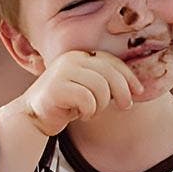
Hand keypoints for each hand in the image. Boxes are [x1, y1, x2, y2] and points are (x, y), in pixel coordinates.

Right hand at [20, 50, 143, 135]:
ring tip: (92, 111)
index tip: (138, 91)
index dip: (129, 76)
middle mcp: (71, 59)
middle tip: (125, 106)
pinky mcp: (57, 88)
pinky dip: (89, 111)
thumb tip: (135, 88)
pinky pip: (87, 100)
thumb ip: (105, 81)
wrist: (33, 116)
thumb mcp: (88, 87)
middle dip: (122, 91)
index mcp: (80, 55)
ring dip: (101, 105)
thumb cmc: (65, 103)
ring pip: (101, 87)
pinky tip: (80, 114)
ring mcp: (63, 72)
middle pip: (110, 73)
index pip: (111, 61)